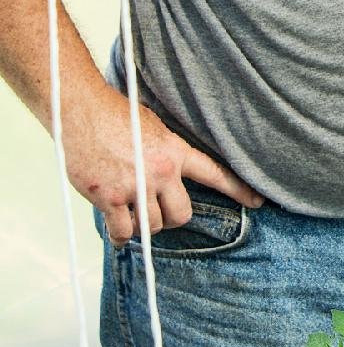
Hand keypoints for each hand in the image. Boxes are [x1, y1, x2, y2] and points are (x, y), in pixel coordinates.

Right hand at [62, 82, 263, 246]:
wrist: (81, 109)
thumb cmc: (115, 115)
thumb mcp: (154, 127)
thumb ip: (167, 153)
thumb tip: (174, 173)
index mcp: (175, 152)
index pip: (215, 174)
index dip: (238, 190)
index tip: (258, 202)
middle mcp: (160, 172)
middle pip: (181, 215)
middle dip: (170, 218)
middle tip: (157, 212)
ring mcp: (134, 186)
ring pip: (151, 226)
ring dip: (143, 226)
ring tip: (131, 213)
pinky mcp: (108, 197)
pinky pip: (122, 231)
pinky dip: (121, 236)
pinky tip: (119, 231)